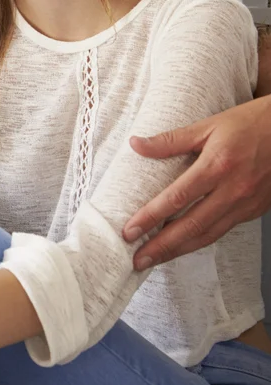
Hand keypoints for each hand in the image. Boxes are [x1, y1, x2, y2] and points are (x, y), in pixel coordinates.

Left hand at [124, 94, 270, 267]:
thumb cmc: (250, 124)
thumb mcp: (208, 125)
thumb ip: (171, 140)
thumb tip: (136, 145)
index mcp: (218, 166)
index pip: (177, 199)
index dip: (151, 217)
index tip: (129, 231)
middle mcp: (233, 190)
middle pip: (192, 226)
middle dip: (162, 246)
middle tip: (137, 260)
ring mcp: (246, 203)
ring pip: (209, 234)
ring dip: (180, 250)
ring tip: (155, 259)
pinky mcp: (255, 210)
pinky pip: (223, 229)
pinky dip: (201, 240)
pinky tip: (184, 244)